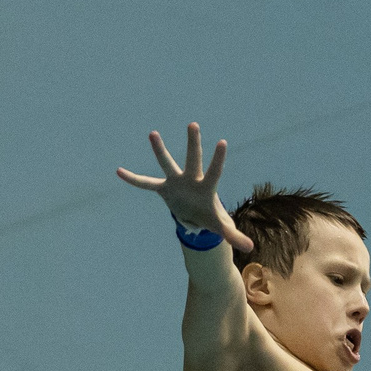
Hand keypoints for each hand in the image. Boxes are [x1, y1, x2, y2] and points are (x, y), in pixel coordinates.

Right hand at [117, 122, 252, 252]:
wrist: (195, 215)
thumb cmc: (210, 216)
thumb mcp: (221, 227)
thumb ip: (234, 235)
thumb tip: (250, 247)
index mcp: (207, 187)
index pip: (214, 171)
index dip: (218, 159)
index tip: (223, 142)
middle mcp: (191, 179)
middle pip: (193, 159)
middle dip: (193, 144)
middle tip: (193, 124)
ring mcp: (176, 181)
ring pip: (167, 164)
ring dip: (160, 150)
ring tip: (153, 134)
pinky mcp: (164, 188)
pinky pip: (146, 184)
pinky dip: (134, 180)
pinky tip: (120, 172)